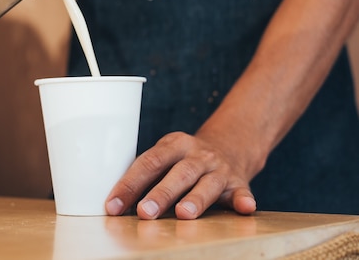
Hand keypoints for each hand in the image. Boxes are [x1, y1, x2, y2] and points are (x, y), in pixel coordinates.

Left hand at [105, 131, 257, 219]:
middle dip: (160, 194)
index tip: (113, 205)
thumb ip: (146, 174)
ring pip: (207, 184)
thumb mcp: (166, 155)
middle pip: (178, 174)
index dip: (130, 184)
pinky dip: (243, 201)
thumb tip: (115, 202)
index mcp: (173, 145)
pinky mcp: (238, 184)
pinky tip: (245, 208)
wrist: (230, 145)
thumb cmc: (185, 158)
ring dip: (196, 199)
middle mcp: (197, 155)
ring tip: (184, 214)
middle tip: (145, 213)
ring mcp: (219, 169)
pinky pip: (242, 192)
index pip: (148, 162)